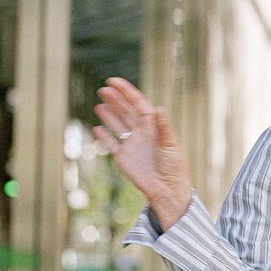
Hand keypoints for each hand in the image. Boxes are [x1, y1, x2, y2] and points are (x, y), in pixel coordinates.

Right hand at [93, 77, 192, 228]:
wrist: (167, 189)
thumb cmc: (174, 166)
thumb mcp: (171, 145)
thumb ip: (163, 127)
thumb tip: (158, 108)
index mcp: (154, 126)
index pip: (138, 104)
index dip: (127, 92)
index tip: (114, 81)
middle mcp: (142, 133)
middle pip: (126, 111)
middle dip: (116, 100)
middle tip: (103, 88)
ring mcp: (132, 144)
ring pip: (118, 124)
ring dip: (109, 114)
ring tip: (100, 102)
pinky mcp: (123, 158)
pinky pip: (111, 144)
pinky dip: (104, 136)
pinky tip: (96, 127)